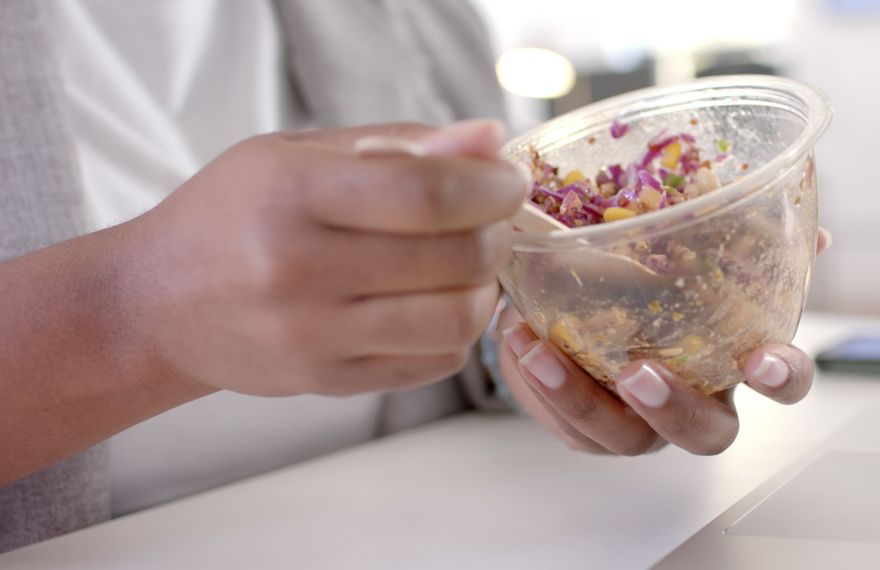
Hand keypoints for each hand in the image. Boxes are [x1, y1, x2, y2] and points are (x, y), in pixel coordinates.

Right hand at [120, 120, 527, 396]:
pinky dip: (459, 330)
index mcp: (294, 195)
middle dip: (498, 234)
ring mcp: (314, 336)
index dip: (491, 187)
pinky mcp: (328, 383)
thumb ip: (400, 144)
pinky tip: (441, 301)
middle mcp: (300, 270)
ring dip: (486, 287)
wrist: (157, 303)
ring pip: (454, 320)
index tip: (512, 181)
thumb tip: (490, 140)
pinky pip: (434, 363)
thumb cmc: (232, 213)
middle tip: (495, 220)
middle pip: (453, 258)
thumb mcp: (299, 153)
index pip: (427, 194)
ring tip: (473, 265)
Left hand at [496, 228, 831, 455]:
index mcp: (734, 358)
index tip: (762, 360)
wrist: (581, 299)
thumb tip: (812, 233)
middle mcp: (694, 401)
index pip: (784, 381)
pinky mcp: (586, 427)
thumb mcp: (697, 250)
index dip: (782, 377)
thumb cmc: (654, 279)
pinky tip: (518, 339)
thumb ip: (750, 239)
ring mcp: (639, 422)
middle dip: (674, 410)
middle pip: (706, 435)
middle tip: (638, 374)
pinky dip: (540, 383)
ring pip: (623, 435)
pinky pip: (566, 422)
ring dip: (581, 397)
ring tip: (543, 352)